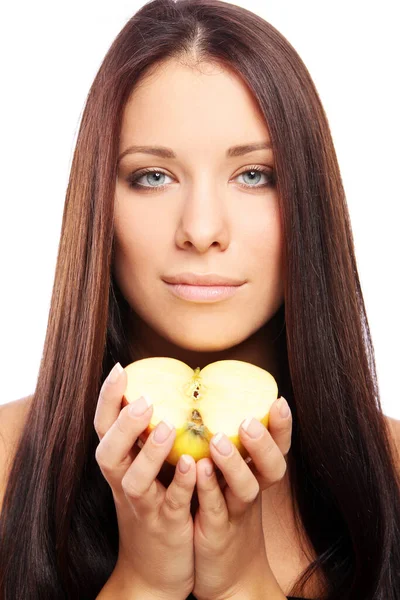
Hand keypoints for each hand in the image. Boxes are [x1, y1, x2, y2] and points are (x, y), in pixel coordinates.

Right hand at [94, 363, 196, 599]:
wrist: (155, 571)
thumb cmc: (155, 505)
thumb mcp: (145, 469)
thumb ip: (149, 436)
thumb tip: (167, 388)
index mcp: (120, 464)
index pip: (103, 427)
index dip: (108, 398)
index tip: (121, 368)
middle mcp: (123, 483)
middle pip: (108, 452)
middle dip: (123, 425)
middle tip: (144, 399)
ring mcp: (143, 506)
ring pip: (134, 480)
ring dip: (148, 453)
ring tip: (166, 427)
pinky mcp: (166, 526)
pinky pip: (170, 504)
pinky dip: (180, 485)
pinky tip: (194, 466)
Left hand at [192, 396, 291, 599]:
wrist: (229, 576)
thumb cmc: (227, 513)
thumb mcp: (233, 480)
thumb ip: (228, 446)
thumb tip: (208, 400)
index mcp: (258, 474)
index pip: (279, 447)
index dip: (282, 427)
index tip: (279, 400)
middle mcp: (254, 491)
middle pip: (272, 467)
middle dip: (263, 443)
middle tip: (248, 421)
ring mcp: (238, 513)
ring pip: (246, 488)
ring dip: (234, 464)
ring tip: (217, 441)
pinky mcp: (218, 532)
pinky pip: (216, 509)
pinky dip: (209, 489)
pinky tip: (197, 469)